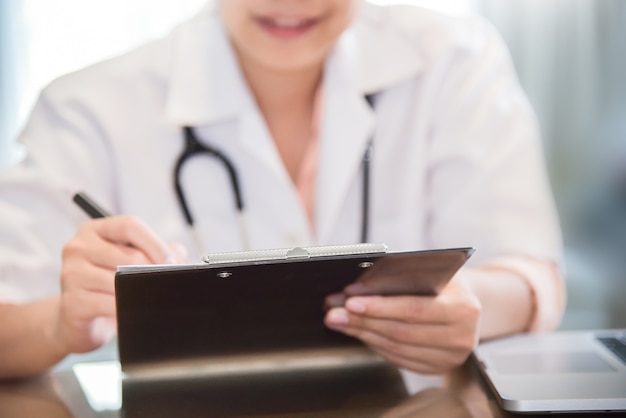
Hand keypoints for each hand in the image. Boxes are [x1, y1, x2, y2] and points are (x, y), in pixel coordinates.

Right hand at [54, 216, 185, 354]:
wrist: (77, 319)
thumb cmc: (108, 284)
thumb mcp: (129, 260)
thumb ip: (156, 251)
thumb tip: (178, 254)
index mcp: (94, 230)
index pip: (130, 225)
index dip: (155, 243)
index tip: (172, 261)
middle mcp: (78, 247)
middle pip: (130, 255)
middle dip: (153, 271)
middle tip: (165, 283)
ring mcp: (71, 273)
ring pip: (121, 281)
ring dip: (140, 291)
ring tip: (149, 298)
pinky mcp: (72, 301)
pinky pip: (110, 304)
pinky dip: (126, 309)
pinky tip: (131, 312)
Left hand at [324, 276, 480, 373]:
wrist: (469, 303)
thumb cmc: (445, 282)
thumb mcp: (431, 271)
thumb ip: (401, 277)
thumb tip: (359, 286)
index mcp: (462, 308)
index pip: (413, 310)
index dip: (379, 307)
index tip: (350, 301)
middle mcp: (461, 337)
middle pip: (400, 331)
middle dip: (362, 321)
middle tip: (334, 312)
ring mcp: (450, 357)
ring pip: (395, 347)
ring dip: (362, 333)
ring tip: (339, 320)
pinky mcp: (437, 368)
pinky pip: (398, 358)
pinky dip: (374, 344)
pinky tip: (359, 332)